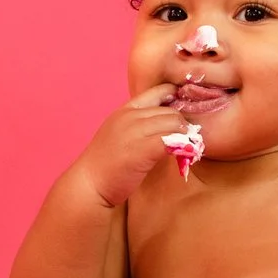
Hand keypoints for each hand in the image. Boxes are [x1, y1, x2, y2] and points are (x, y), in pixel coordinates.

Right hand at [74, 80, 194, 207]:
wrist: (89, 186)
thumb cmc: (106, 167)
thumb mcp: (120, 136)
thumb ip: (139, 127)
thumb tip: (168, 126)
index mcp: (124, 111)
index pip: (158, 92)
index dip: (175, 100)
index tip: (180, 117)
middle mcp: (130, 116)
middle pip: (171, 110)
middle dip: (182, 124)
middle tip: (188, 140)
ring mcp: (136, 131)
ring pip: (175, 123)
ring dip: (186, 136)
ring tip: (187, 149)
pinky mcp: (144, 148)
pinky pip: (174, 140)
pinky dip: (183, 147)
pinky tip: (184, 157)